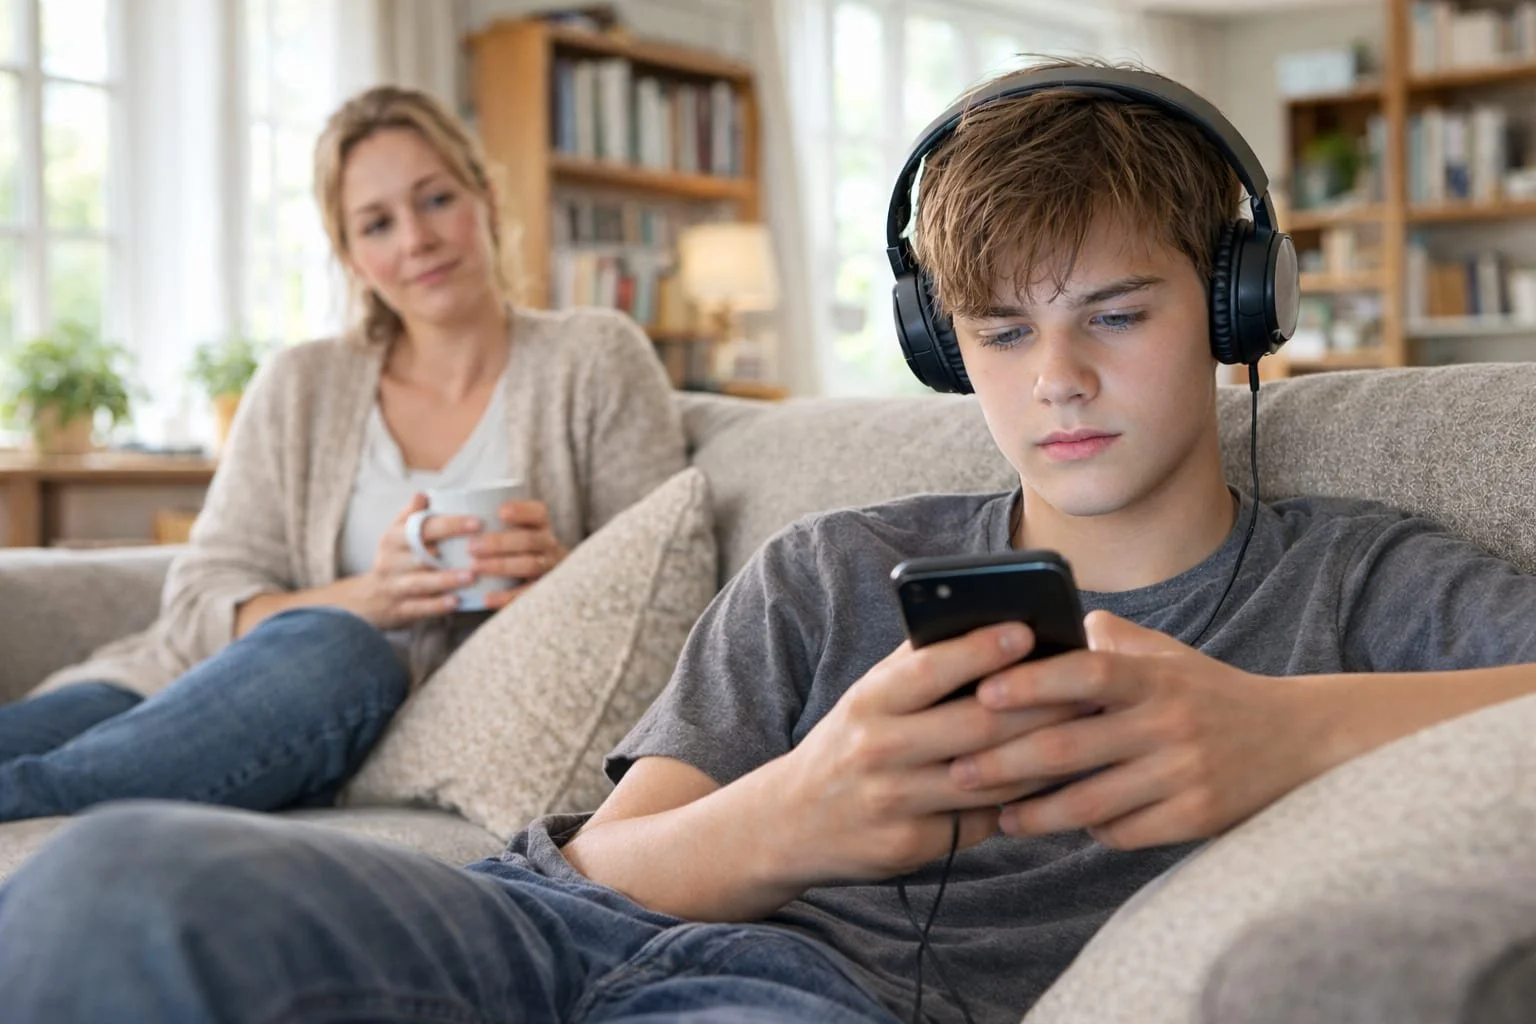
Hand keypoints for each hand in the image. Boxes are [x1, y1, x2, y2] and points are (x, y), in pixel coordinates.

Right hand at [354, 493, 483, 628]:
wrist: (368, 599)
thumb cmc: (395, 560)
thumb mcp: (396, 536)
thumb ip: (411, 516)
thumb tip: (423, 494)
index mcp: (393, 538)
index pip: (421, 527)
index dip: (449, 524)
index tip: (476, 522)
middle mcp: (390, 561)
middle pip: (420, 554)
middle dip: (449, 551)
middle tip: (480, 549)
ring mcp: (394, 586)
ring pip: (420, 582)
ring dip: (446, 579)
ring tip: (471, 576)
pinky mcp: (399, 609)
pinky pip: (419, 607)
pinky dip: (437, 605)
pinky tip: (456, 602)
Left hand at [467, 499, 567, 610]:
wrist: (541, 580)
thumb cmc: (514, 550)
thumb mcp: (512, 532)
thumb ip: (487, 521)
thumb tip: (439, 503)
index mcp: (540, 526)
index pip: (538, 513)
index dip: (522, 511)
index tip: (500, 512)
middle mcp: (548, 545)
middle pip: (530, 540)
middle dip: (501, 542)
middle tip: (471, 546)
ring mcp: (549, 568)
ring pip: (530, 564)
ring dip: (501, 565)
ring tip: (475, 567)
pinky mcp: (543, 591)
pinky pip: (528, 594)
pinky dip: (507, 596)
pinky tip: (485, 598)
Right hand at [766, 622, 1086, 888]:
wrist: (791, 821)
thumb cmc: (849, 742)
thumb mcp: (868, 697)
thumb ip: (918, 666)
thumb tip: (990, 625)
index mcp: (868, 703)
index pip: (930, 670)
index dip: (982, 649)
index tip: (1028, 630)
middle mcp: (878, 751)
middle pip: (975, 727)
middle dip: (1039, 706)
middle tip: (1088, 687)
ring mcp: (894, 803)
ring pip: (989, 780)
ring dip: (1043, 756)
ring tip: (1085, 731)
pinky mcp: (910, 846)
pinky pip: (980, 821)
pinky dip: (1019, 801)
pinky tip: (1052, 783)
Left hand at [952, 611, 1325, 849]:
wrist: (1300, 742)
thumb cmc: (1211, 694)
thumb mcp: (1168, 655)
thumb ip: (1109, 640)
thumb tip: (1040, 620)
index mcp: (1155, 678)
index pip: (1087, 673)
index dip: (1032, 682)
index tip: (982, 692)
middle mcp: (1169, 724)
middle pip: (1071, 746)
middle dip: (1005, 761)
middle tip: (957, 769)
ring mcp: (1184, 775)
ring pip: (1090, 802)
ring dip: (1036, 813)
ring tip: (998, 815)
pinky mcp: (1196, 819)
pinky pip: (1124, 832)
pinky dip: (1090, 831)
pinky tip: (1063, 827)